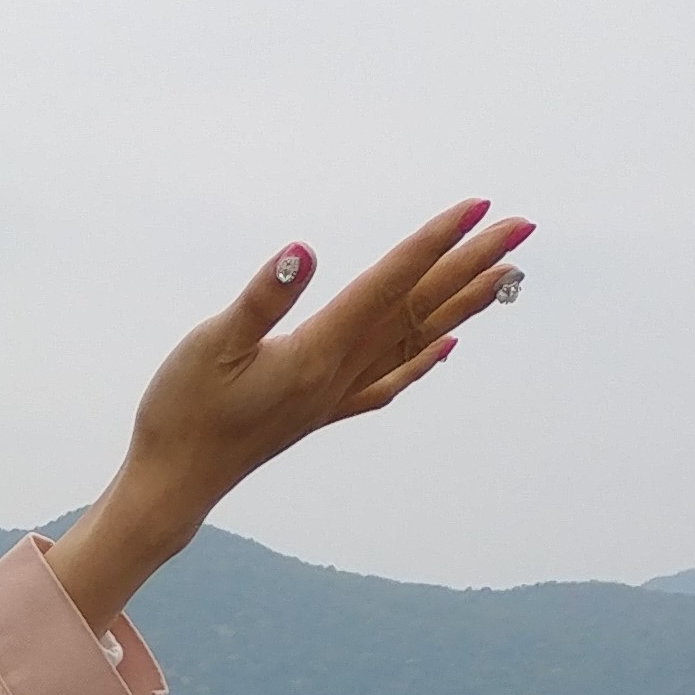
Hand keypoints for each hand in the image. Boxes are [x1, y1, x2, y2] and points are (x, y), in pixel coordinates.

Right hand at [46, 199, 532, 636]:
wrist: (171, 487)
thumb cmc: (180, 413)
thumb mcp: (209, 345)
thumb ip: (261, 299)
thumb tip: (303, 253)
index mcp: (317, 352)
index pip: (388, 285)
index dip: (432, 243)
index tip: (476, 207)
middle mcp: (339, 375)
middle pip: (419, 309)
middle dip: (472, 265)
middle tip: (523, 227)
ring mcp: (335, 396)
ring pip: (415, 341)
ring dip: (463, 304)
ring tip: (507, 273)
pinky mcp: (321, 412)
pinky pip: (389, 382)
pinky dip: (425, 361)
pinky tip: (449, 348)